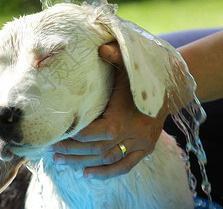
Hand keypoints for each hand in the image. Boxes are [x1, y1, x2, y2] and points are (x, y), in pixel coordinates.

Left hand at [49, 42, 169, 178]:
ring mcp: (141, 143)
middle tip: (51, 150)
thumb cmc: (144, 75)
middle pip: (97, 149)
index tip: (55, 134)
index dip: (74, 136)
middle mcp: (134, 133)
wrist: (171, 89)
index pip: (95, 132)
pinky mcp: (145, 149)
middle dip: (72, 151)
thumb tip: (100, 48)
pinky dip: (106, 172)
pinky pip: (125, 166)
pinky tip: (87, 174)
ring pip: (108, 159)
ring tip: (60, 161)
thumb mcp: (131, 62)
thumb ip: (116, 54)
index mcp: (125, 114)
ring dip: (82, 163)